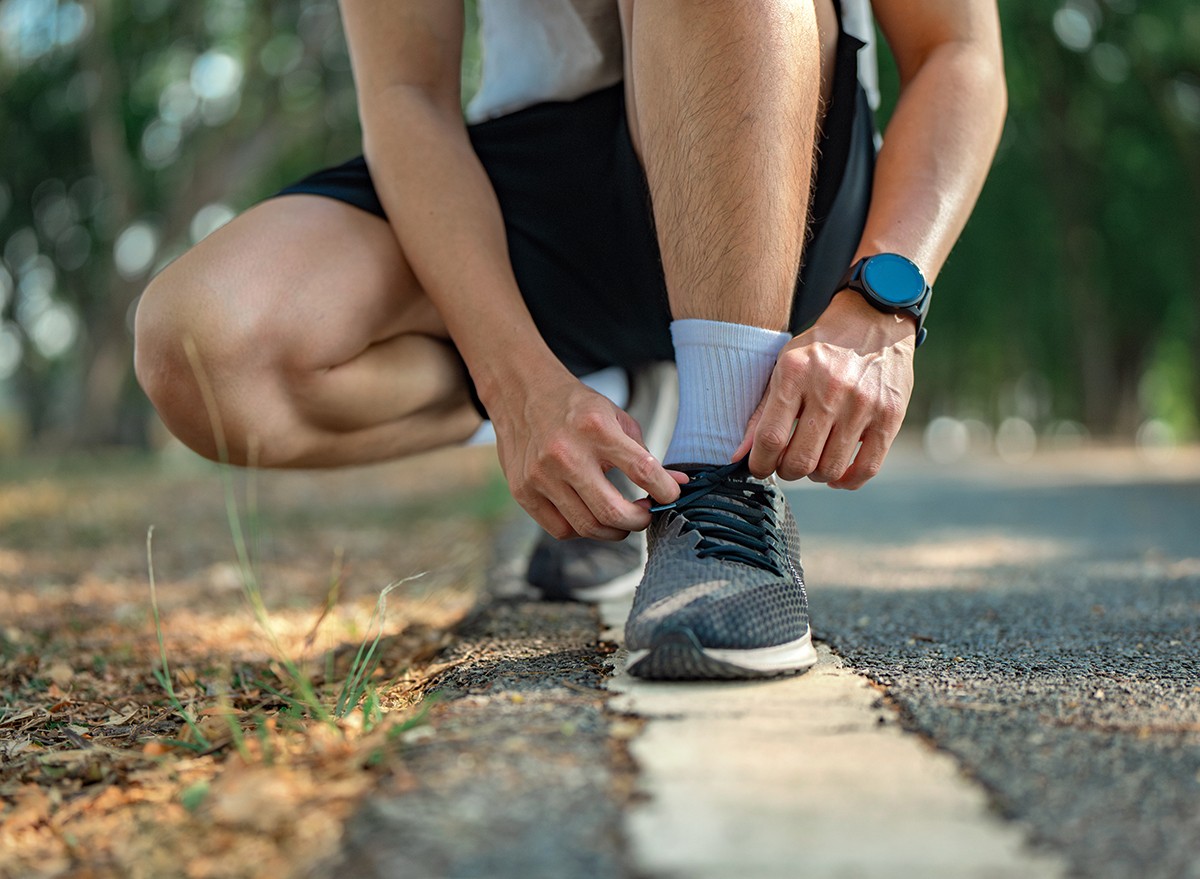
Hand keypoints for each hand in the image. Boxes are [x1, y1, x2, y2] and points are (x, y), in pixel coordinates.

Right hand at [489, 368, 686, 539]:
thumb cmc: (576, 408)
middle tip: (645, 515)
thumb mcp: (616, 418)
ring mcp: (540, 476)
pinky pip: (561, 529)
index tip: (671, 496)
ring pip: (587, 527)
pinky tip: (591, 515)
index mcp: (595, 428)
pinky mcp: (523, 491)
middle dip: (639, 521)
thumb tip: (680, 486)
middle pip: (612, 512)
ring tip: (622, 520)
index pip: (642, 470)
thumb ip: (646, 454)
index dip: (665, 491)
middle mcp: (565, 454)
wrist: (522, 393)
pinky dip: (583, 530)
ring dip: (614, 531)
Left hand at [734, 290, 914, 488]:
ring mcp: (862, 404)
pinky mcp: (890, 416)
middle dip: (788, 471)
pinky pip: (867, 467)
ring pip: (831, 468)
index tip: (759, 467)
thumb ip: (762, 412)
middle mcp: (830, 389)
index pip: (770, 438)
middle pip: (800, 459)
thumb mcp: (784, 367)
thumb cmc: (821, 350)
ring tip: (813, 462)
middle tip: (787, 465)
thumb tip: (739, 456)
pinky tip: (837, 474)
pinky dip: (848, 481)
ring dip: (816, 475)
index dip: (760, 464)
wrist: (873, 321)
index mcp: (795, 374)